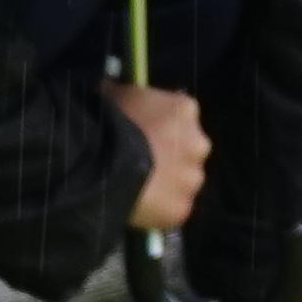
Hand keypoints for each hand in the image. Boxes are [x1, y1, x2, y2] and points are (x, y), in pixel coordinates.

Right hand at [108, 78, 208, 229]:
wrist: (103, 165)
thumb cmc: (109, 122)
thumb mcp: (112, 93)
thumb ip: (123, 94)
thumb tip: (113, 91)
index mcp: (185, 109)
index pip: (178, 116)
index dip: (159, 125)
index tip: (142, 132)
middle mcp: (199, 143)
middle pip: (186, 150)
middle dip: (169, 155)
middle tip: (141, 162)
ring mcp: (192, 178)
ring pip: (182, 181)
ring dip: (166, 184)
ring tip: (138, 187)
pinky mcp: (182, 208)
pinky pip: (171, 208)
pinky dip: (158, 209)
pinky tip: (138, 206)